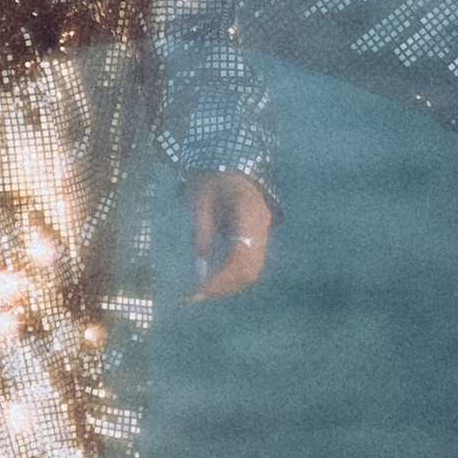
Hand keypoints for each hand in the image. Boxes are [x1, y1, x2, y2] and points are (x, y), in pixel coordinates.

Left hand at [187, 170, 274, 303]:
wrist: (232, 161)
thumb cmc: (212, 176)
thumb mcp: (200, 201)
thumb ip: (201, 235)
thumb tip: (200, 272)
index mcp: (249, 212)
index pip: (239, 258)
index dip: (219, 279)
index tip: (195, 291)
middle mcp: (263, 225)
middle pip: (249, 270)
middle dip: (222, 287)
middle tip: (192, 296)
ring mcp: (265, 231)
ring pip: (252, 271)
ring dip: (227, 284)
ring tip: (198, 291)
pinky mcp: (259, 236)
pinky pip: (249, 263)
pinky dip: (231, 276)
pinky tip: (210, 280)